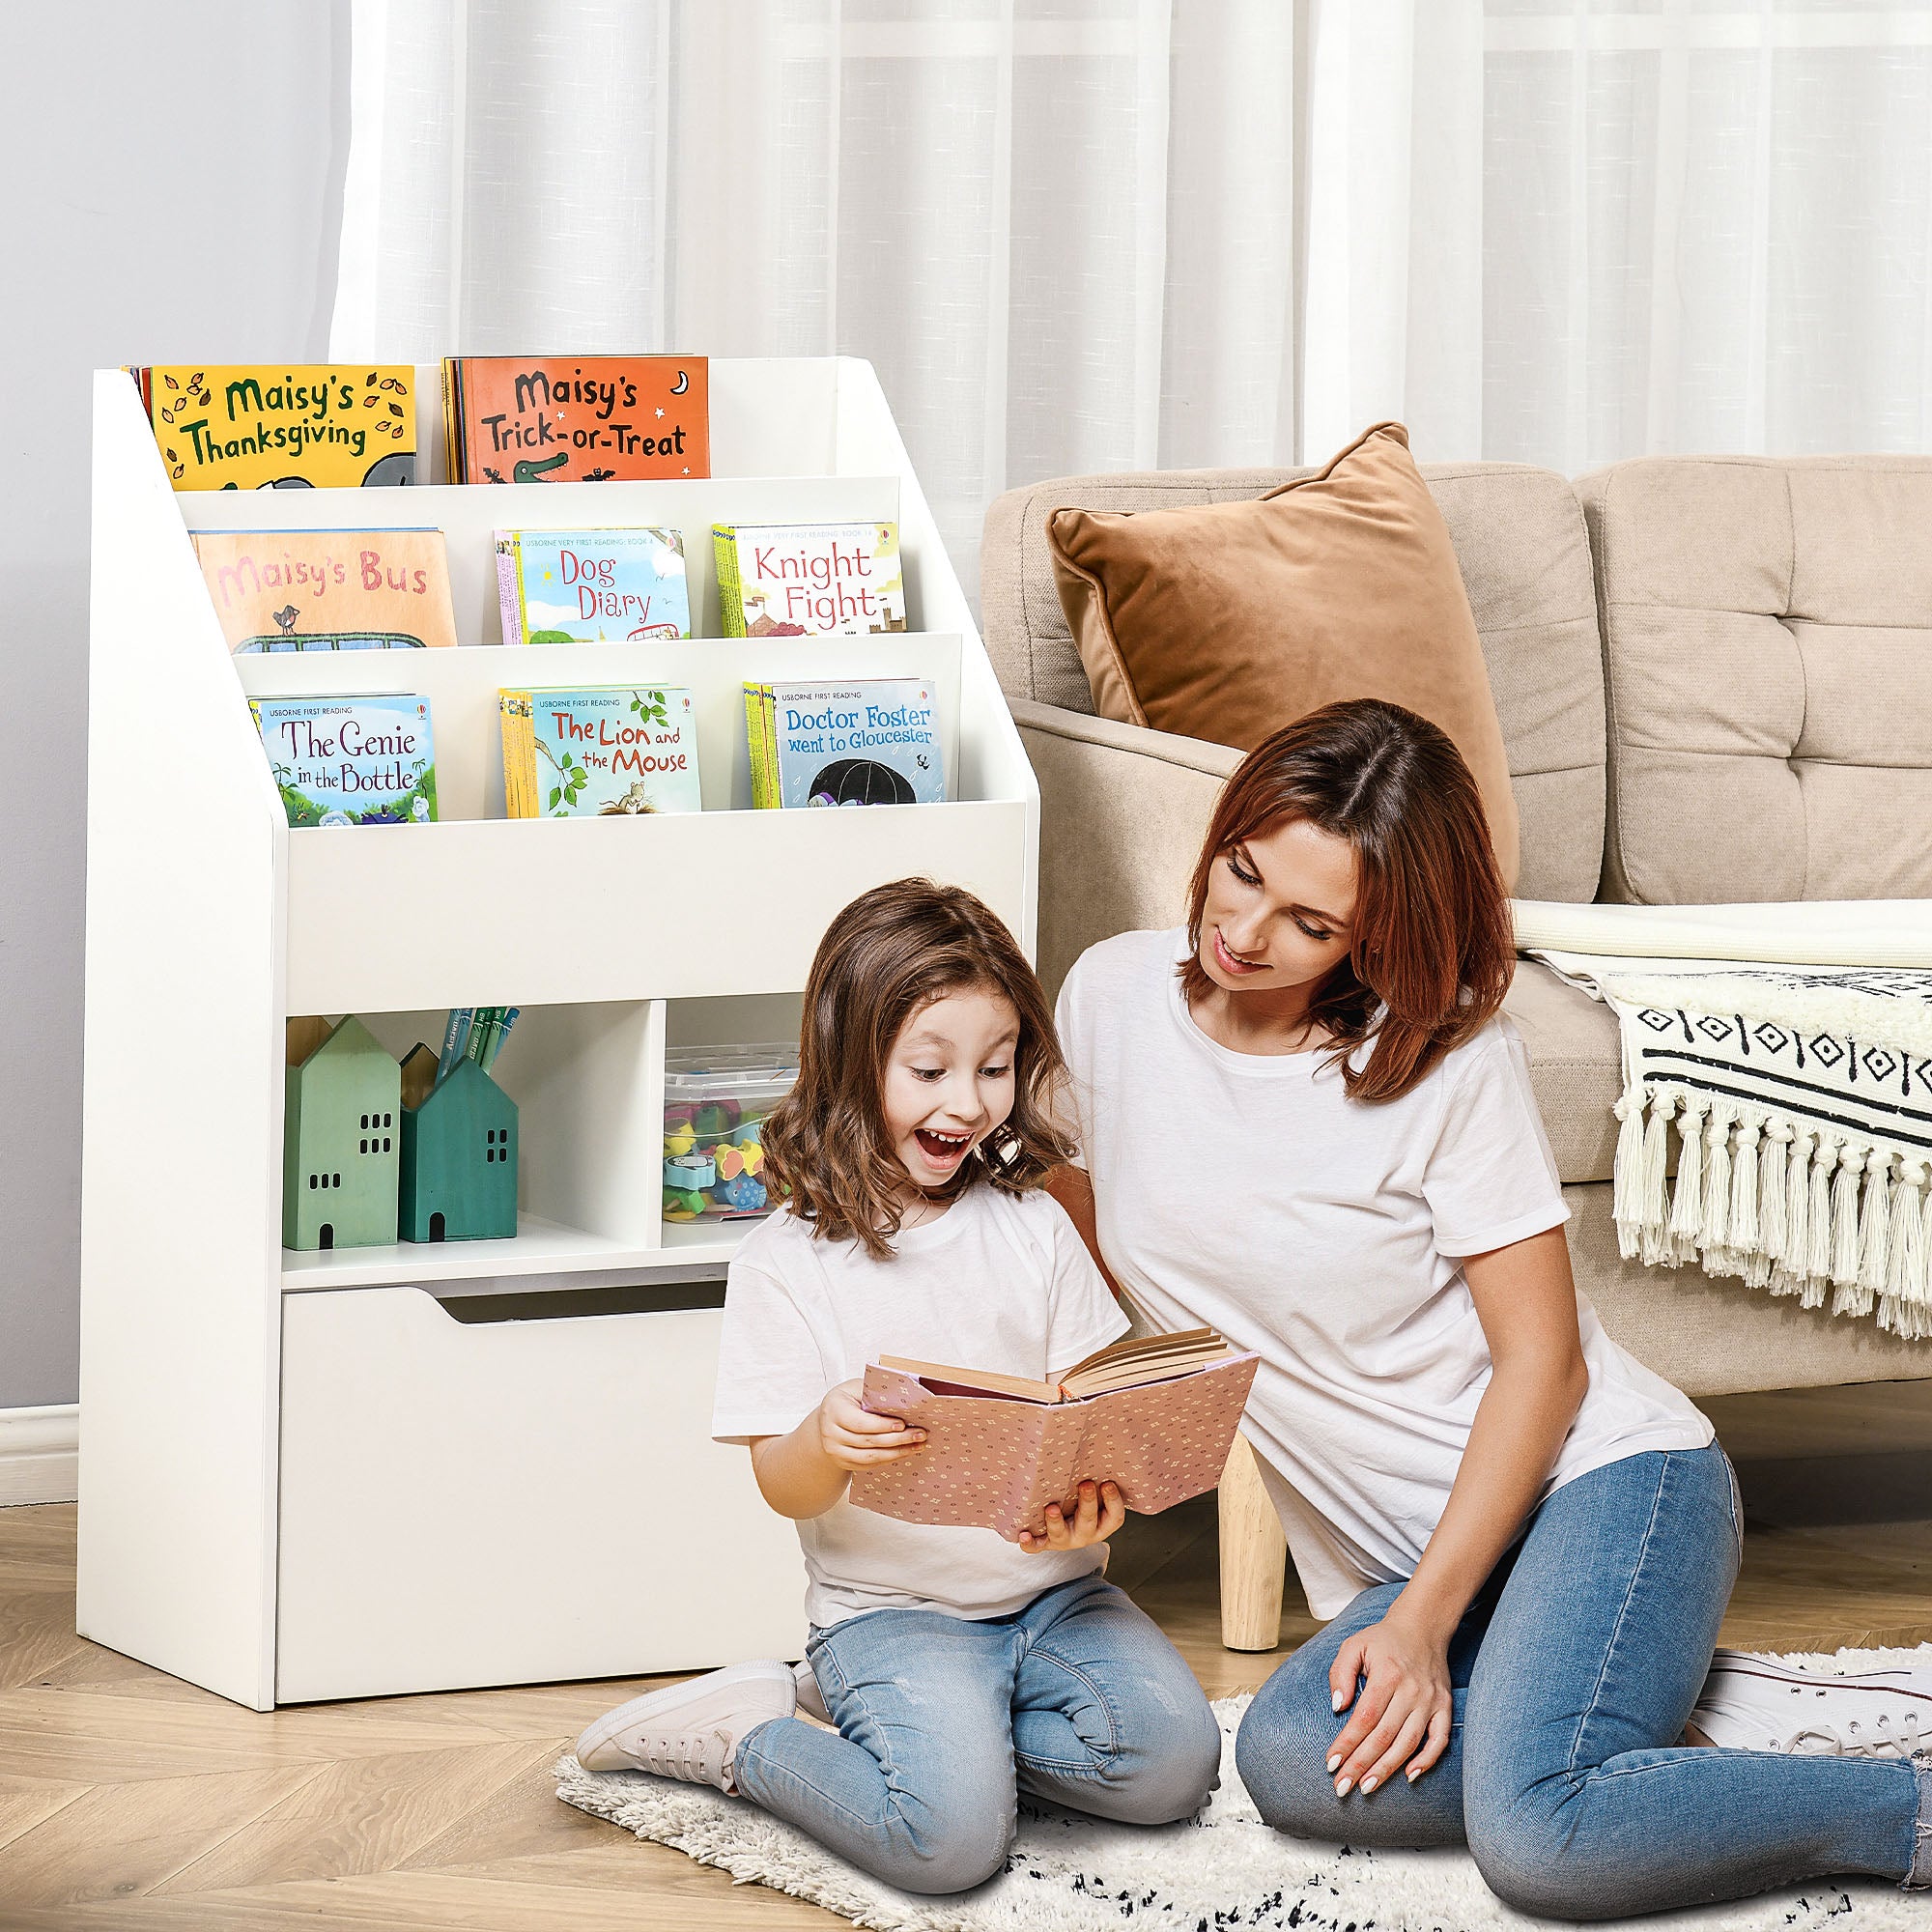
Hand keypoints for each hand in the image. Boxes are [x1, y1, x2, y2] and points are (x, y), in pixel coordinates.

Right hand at [815, 1379, 925, 1471]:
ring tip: (917, 1445)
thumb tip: (902, 1400)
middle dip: (897, 1439)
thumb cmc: (848, 1399)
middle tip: (920, 1434)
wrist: (828, 1418)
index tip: (903, 1424)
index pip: (860, 1422)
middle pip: (868, 1441)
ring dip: (897, 1453)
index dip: (882, 1425)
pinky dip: (888, 1459)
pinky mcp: (843, 1462)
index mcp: (834, 1410)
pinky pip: (868, 1465)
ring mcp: (835, 1451)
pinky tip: (903, 1452)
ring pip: (870, 1457)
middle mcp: (830, 1433)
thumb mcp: (856, 1388)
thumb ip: (874, 1393)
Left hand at [1018, 1479, 1123, 1552]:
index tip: (1107, 1483)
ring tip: (1051, 1508)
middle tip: (1085, 1484)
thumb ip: (1096, 1479)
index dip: (1113, 1501)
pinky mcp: (1045, 1543)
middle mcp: (1085, 1534)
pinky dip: (1030, 1543)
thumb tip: (1096, 1444)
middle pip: (1088, 1522)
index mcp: (1102, 1524)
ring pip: (1061, 1534)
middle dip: (1087, 1503)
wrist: (1065, 1530)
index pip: (1114, 1517)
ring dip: (1056, 1522)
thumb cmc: (1082, 1504)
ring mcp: (1064, 1540)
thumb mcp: (1096, 1496)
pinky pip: (1036, 1547)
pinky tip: (1023, 1535)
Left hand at [1326, 1610, 1453, 1795]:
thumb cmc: (1383, 1640)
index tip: (1331, 1764)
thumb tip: (1338, 1707)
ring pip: (1408, 1743)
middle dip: (1361, 1765)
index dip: (1347, 1743)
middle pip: (1384, 1736)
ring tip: (1367, 1787)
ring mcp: (1430, 1701)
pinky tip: (1409, 1776)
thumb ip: (1340, 1673)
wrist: (1423, 1627)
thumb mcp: (1353, 1645)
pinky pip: (1439, 1740)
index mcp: (1387, 1675)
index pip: (1364, 1718)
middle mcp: (1411, 1691)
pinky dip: (1427, 1760)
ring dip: (1387, 1769)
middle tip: (1343, 1787)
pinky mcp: (1445, 1707)